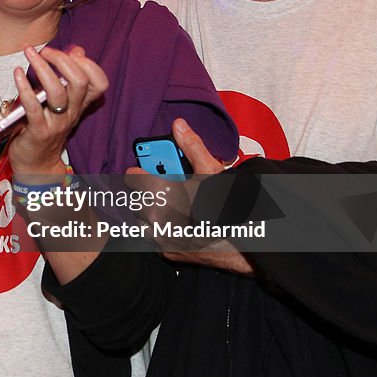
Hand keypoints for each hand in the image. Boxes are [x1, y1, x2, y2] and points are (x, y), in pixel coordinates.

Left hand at [8, 45, 107, 176]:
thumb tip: (77, 50)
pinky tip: (17, 73)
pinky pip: (33, 107)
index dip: (89, 64)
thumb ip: (68, 77)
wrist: (37, 164)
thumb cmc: (46, 127)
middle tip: (45, 51)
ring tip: (30, 54)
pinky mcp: (38, 131)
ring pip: (57, 92)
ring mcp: (56, 122)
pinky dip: (24, 87)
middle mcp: (72, 112)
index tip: (71, 53)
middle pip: (79, 81)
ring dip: (42, 68)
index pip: (99, 83)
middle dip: (62, 60)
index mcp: (80, 104)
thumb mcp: (61, 103)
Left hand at [127, 118, 252, 274]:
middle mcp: (154, 217)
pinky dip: (163, 230)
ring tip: (175, 206)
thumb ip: (192, 146)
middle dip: (149, 192)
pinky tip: (180, 223)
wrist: (245, 243)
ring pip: (144, 219)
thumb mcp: (211, 171)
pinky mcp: (166, 252)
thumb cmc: (228, 206)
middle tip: (167, 188)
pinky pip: (155, 237)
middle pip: (137, 198)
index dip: (139, 172)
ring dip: (153, 212)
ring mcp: (159, 237)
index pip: (130, 178)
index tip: (145, 170)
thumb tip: (178, 124)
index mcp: (160, 193)